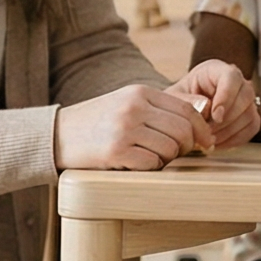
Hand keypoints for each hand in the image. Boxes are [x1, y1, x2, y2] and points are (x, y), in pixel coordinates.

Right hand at [54, 84, 209, 170]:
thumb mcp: (127, 104)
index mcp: (139, 92)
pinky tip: (135, 164)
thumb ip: (160, 108)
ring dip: (166, 159)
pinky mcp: (116, 151)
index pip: (187, 109)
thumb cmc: (96, 123)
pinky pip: (152, 164)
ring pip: (170, 149)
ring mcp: (124, 129)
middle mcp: (134, 108)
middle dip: (186, 147)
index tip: (204, 143)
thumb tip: (203, 114)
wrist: (55, 135)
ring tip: (149, 157)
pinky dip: (149, 168)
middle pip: (183, 131)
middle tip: (177, 155)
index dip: (201, 129)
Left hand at [169, 60, 259, 149]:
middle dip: (227, 118)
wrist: (181, 113)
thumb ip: (186, 101)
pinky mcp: (249, 115)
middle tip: (208, 132)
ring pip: (250, 113)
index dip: (226, 97)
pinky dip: (236, 139)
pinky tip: (217, 144)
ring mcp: (245, 98)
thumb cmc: (177, 102)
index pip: (231, 77)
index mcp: (215, 70)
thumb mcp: (174, 99)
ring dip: (229, 131)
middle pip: (246, 95)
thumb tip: (206, 108)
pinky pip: (252, 127)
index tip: (215, 116)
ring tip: (208, 139)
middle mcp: (235, 81)